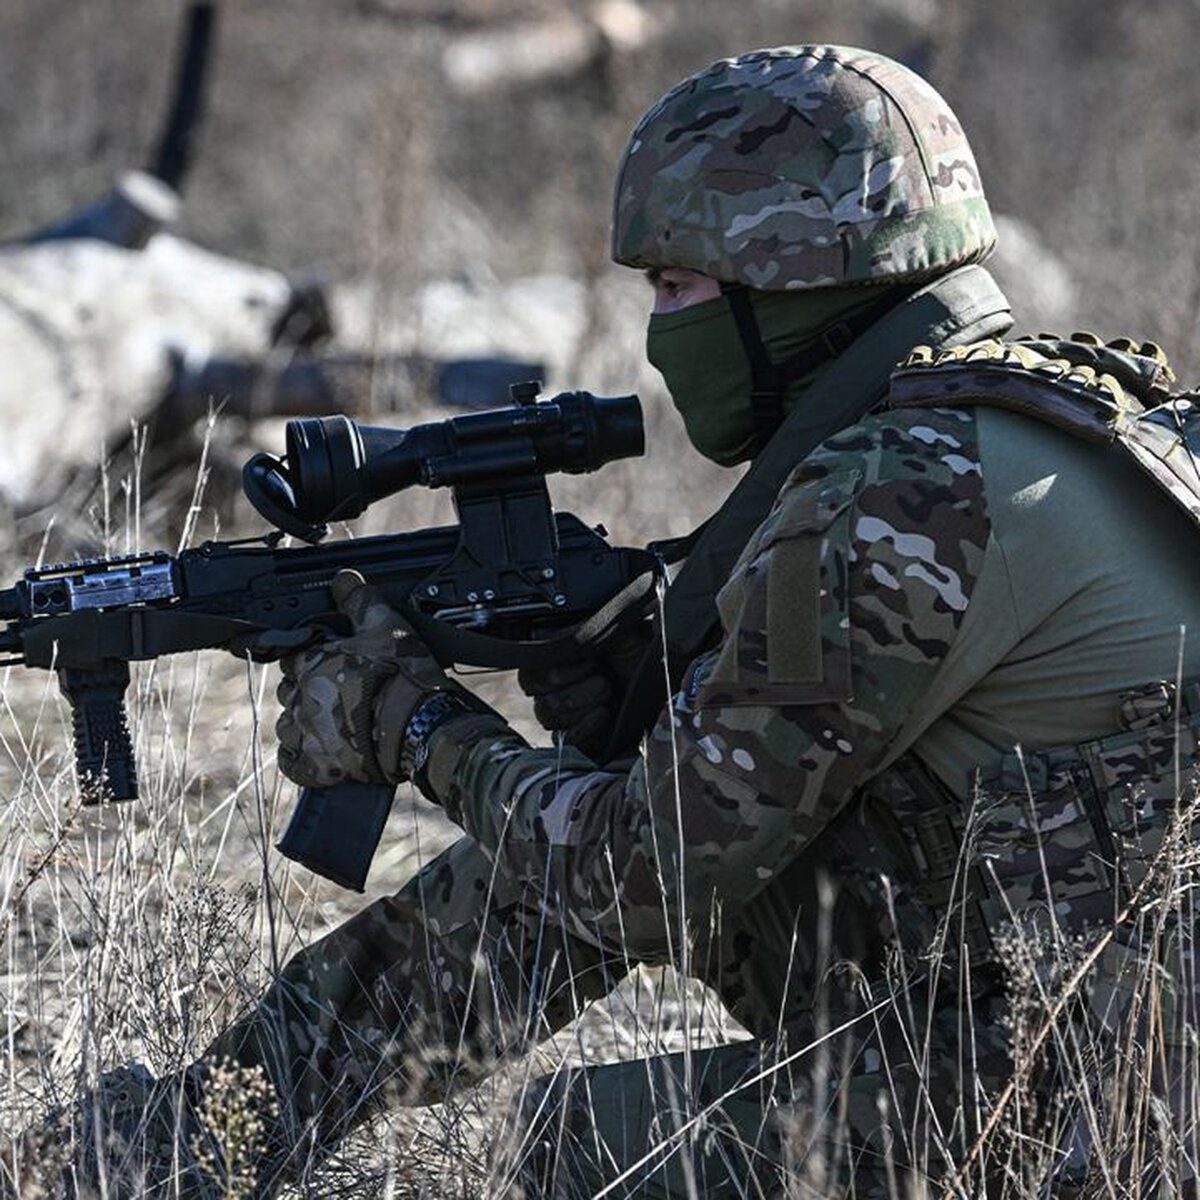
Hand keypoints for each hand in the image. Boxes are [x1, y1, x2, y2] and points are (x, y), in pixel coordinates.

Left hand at [275, 570, 450, 787]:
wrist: (421, 726)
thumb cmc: (404, 674)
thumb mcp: (387, 625)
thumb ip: (360, 600)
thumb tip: (343, 576)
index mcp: (312, 664)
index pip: (294, 657)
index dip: (311, 658)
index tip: (331, 661)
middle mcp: (302, 699)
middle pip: (289, 692)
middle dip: (307, 690)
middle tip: (336, 690)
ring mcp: (308, 735)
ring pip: (287, 727)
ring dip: (302, 723)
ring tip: (329, 721)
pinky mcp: (320, 767)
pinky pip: (294, 765)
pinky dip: (300, 760)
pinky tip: (316, 753)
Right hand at [518, 619, 654, 758]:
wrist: (668, 687)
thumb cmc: (643, 657)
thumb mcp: (618, 635)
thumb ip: (588, 629)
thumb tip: (569, 628)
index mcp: (559, 662)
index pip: (530, 673)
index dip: (554, 670)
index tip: (590, 662)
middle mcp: (558, 690)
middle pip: (538, 696)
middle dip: (572, 686)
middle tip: (603, 678)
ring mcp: (568, 717)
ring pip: (548, 715)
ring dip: (580, 702)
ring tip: (609, 693)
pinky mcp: (582, 740)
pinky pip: (566, 740)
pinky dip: (585, 726)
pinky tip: (604, 715)